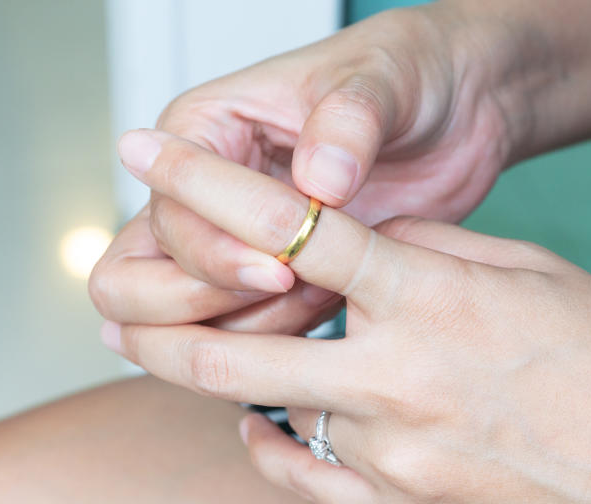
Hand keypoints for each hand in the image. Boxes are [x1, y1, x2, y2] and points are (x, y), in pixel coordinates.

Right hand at [91, 3, 513, 332]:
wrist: (461, 110)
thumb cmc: (407, 73)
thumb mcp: (383, 77)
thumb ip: (350, 121)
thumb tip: (321, 179)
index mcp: (202, 130)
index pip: (166, 216)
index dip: (215, 255)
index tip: (286, 266)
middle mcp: (198, 194)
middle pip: (129, 282)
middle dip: (196, 306)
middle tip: (284, 290)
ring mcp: (225, 242)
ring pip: (177, 322)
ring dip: (247, 327)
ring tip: (326, 293)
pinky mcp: (263, 280)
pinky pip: (234, 335)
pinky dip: (273, 343)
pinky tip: (332, 307)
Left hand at [101, 129, 590, 503]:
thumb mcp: (517, 269)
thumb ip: (416, 251)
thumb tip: (343, 242)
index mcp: (427, 296)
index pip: (288, 225)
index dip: (202, 183)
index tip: (146, 156)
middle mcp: (394, 376)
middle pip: (228, 341)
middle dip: (152, 321)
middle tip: (112, 308)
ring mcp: (389, 454)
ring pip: (264, 406)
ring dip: (233, 377)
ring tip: (206, 356)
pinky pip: (295, 472)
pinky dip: (263, 441)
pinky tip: (255, 423)